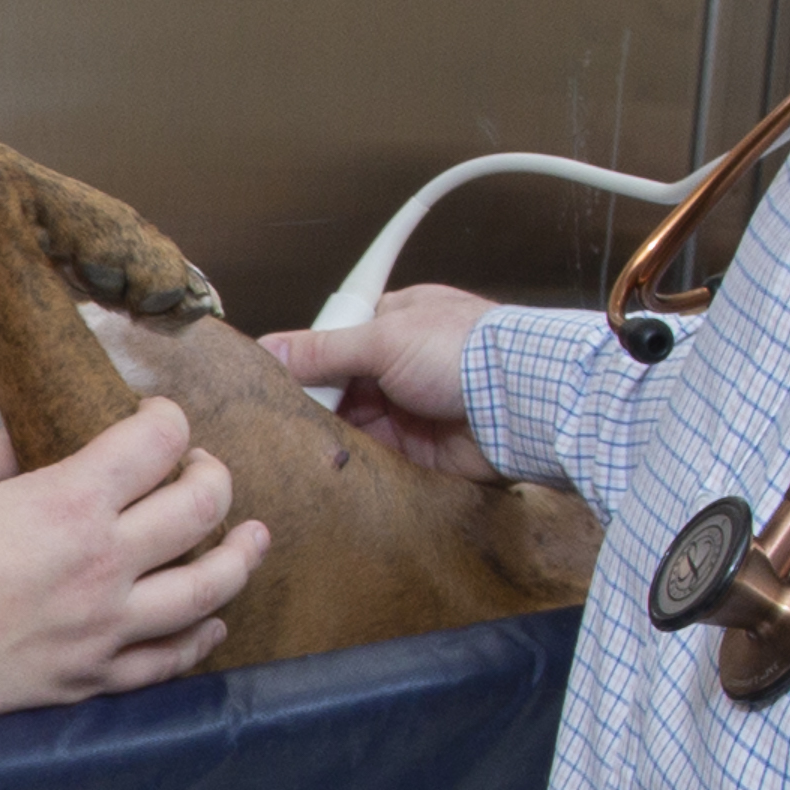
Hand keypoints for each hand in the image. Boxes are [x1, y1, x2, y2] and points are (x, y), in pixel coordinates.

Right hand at [0, 403, 263, 712]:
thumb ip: (1, 450)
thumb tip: (33, 435)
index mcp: (69, 502)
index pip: (159, 443)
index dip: (170, 418)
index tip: (161, 418)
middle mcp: (103, 565)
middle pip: (201, 509)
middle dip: (214, 477)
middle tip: (205, 470)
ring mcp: (104, 628)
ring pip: (208, 589)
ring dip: (240, 557)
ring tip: (254, 539)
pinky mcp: (91, 678)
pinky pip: (169, 659)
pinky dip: (201, 636)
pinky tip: (213, 620)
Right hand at [262, 287, 502, 482]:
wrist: (519, 402)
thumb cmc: (463, 352)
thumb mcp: (382, 337)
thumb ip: (323, 349)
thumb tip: (270, 346)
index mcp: (397, 322)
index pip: (338, 339)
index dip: (307, 359)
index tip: (275, 377)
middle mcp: (403, 364)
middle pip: (342, 385)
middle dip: (315, 400)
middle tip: (277, 419)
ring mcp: (412, 408)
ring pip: (356, 423)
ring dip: (330, 432)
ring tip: (289, 447)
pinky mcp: (421, 449)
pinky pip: (377, 457)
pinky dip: (353, 461)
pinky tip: (323, 467)